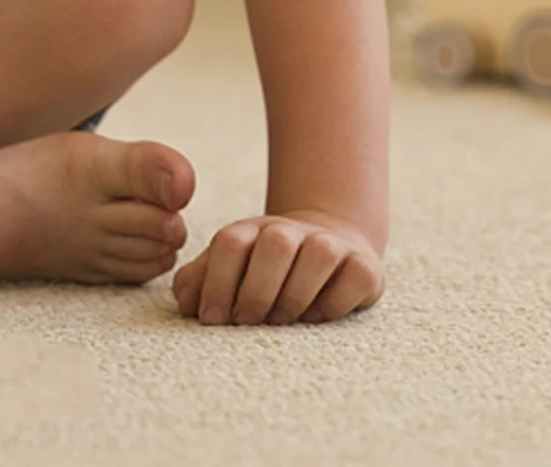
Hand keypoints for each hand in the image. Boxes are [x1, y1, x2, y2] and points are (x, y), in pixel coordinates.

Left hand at [171, 208, 383, 325]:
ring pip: (318, 255)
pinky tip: (316, 318)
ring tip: (281, 321)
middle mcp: (291, 231)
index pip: (230, 243)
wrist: (330, 247)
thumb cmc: (268, 269)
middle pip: (274, 245)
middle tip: (247, 321)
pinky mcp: (364, 265)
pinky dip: (334, 303)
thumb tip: (187, 305)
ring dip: (295, 294)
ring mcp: (330, 244)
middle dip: (256, 289)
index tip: (211, 319)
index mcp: (252, 230)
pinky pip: (354, 278)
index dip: (216, 282)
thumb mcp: (232, 268)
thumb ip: (201, 281)